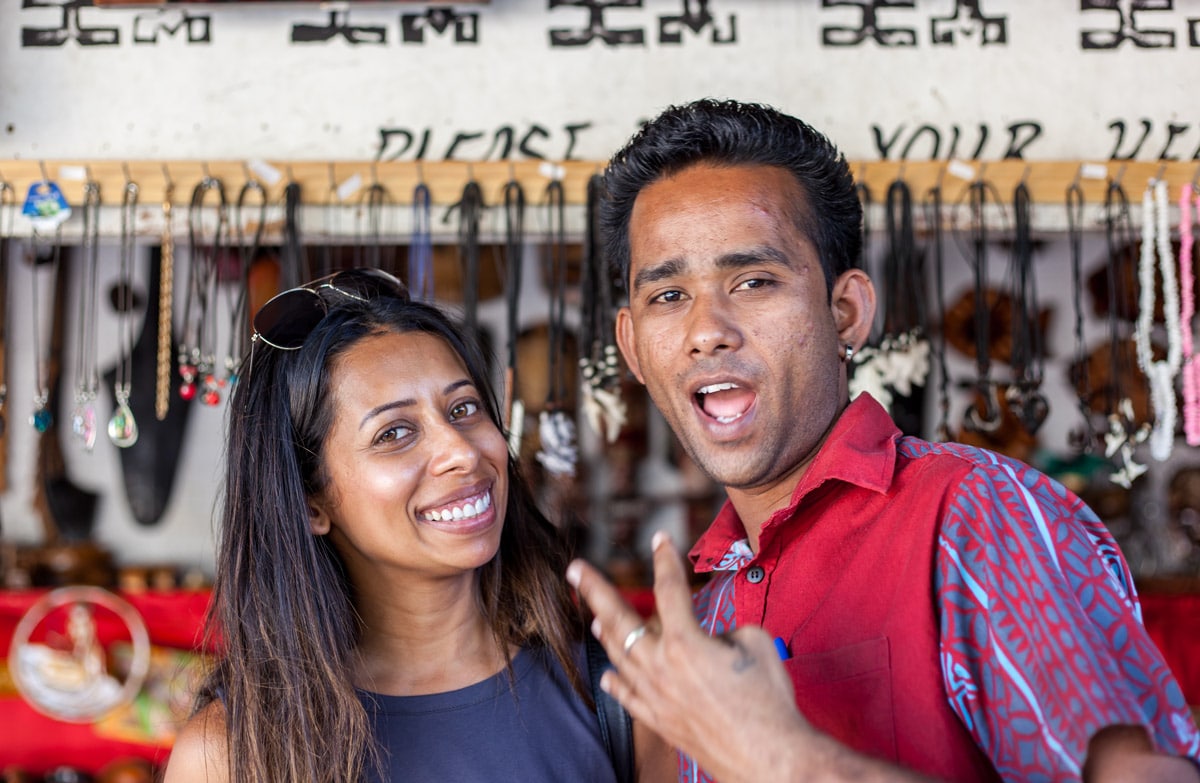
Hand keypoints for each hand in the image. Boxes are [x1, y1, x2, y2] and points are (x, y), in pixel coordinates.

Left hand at [566, 532, 812, 782]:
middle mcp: (660, 667)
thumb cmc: (768, 701)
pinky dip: (616, 683)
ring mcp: (656, 697)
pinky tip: (608, 675)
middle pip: (619, 620)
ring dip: (605, 633)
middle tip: (575, 570)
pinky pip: (628, 698)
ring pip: (619, 658)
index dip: (664, 559)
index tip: (658, 539)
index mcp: (684, 641)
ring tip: (593, 618)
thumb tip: (715, 641)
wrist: (771, 758)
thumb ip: (727, 631)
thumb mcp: (756, 643)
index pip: (668, 588)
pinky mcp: (661, 722)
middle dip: (594, 589)